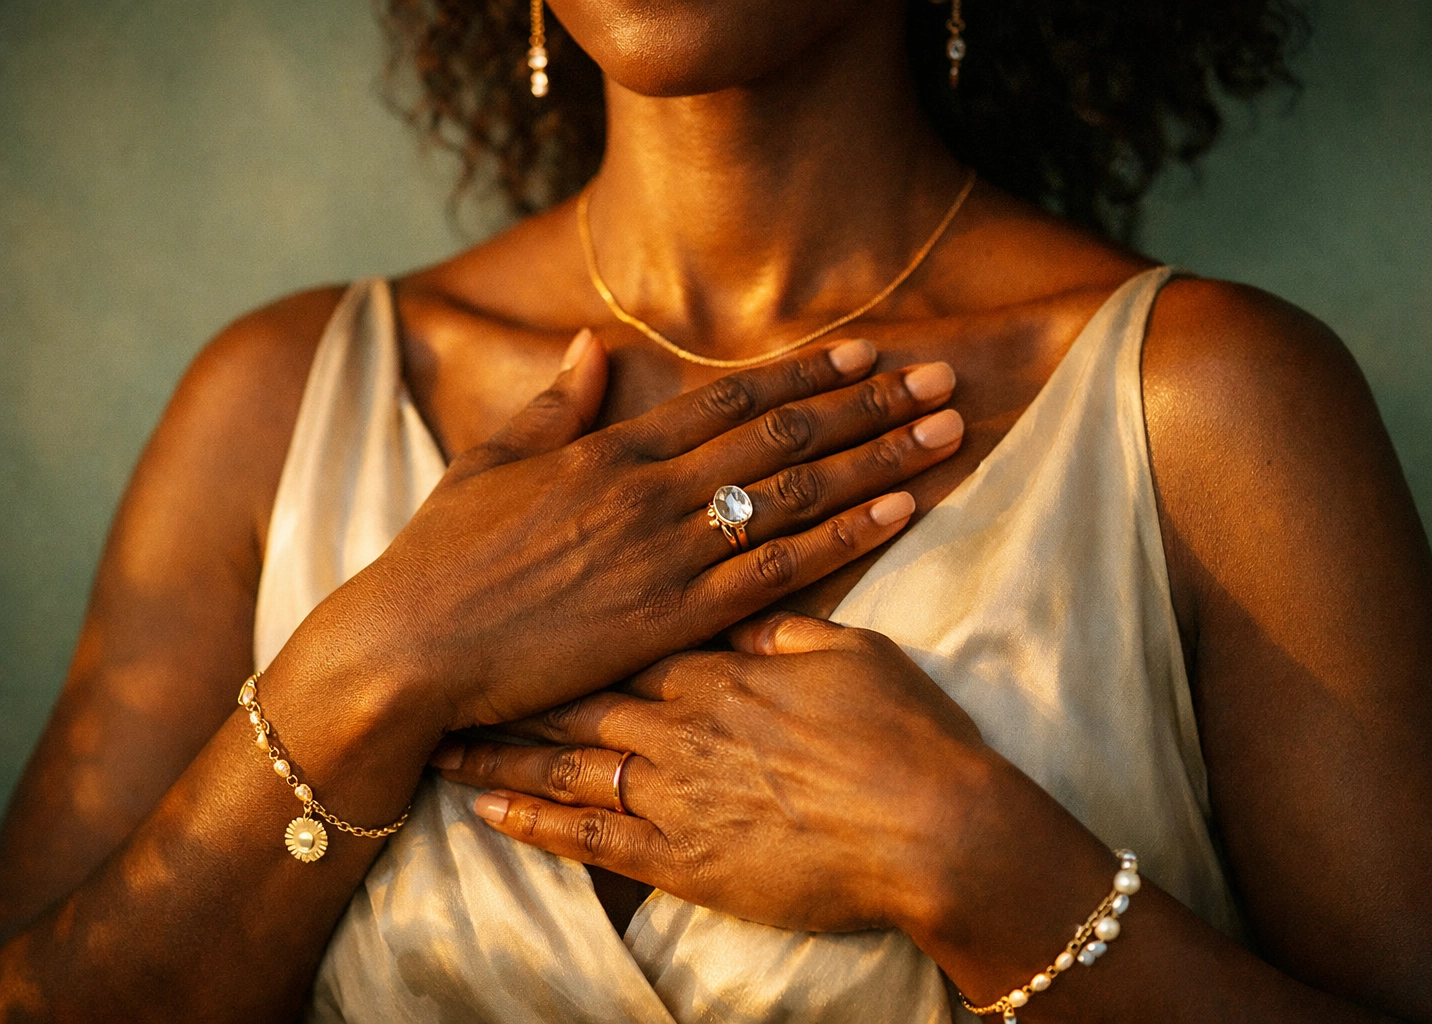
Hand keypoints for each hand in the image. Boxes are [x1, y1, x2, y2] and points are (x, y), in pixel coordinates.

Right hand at [283, 331, 966, 738]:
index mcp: (611, 449)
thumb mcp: (491, 463)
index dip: (807, 376)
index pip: (731, 400)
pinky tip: (899, 511)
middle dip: (872, 406)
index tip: (866, 357)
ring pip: (798, 492)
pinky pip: (781, 569)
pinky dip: (845, 535)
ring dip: (881, 458)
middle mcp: (653, 489)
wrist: (412, 647)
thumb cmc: (442, 558)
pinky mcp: (675, 616)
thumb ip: (552, 405)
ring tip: (947, 432)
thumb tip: (589, 345)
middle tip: (942, 379)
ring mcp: (669, 552)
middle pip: (785, 435)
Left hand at [435, 613, 1000, 933]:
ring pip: (567, 763)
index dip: (568, 627)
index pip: (625, 636)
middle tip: (450, 671)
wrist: (934, 827)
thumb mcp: (850, 653)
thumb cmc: (903, 734)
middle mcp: (682, 725)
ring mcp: (677, 793)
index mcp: (720, 670)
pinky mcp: (684, 860)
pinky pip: (590, 840)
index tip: (518, 614)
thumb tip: (744, 604)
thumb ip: (785, 629)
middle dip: (510, 685)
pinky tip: (488, 812)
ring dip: (501, 751)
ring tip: (443, 741)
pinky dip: (535, 823)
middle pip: (577, 697)